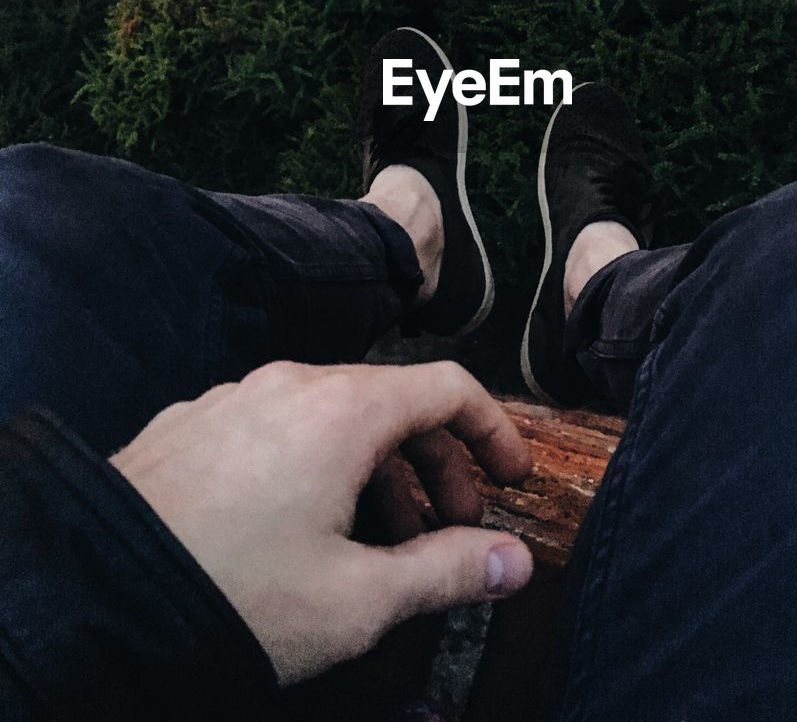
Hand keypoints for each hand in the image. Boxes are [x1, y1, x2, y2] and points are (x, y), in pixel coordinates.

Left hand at [109, 360, 533, 685]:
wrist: (92, 593)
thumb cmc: (234, 596)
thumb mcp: (357, 601)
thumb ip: (448, 571)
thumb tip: (515, 561)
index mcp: (344, 409)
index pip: (448, 387)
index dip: (494, 431)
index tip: (514, 478)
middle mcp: (292, 383)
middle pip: (392, 401)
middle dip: (436, 463)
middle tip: (453, 526)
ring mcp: (236, 397)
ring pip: (332, 416)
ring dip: (376, 470)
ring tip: (380, 542)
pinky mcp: (194, 422)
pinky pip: (278, 426)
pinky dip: (316, 463)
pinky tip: (301, 527)